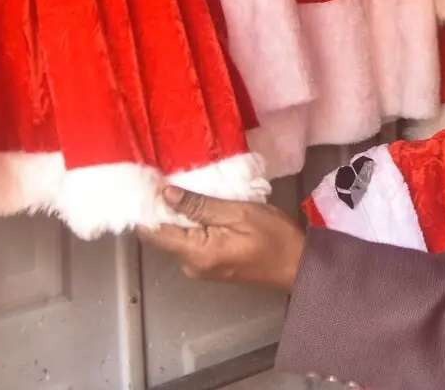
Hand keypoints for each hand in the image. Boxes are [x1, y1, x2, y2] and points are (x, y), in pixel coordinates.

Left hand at [137, 186, 306, 291]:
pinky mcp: (209, 266)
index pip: (154, 233)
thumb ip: (199, 205)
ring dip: (178, 215)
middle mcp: (190, 266)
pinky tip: (199, 206)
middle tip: (166, 177)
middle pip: (162, 235)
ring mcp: (199, 268)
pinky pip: (189, 242)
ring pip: (176, 237)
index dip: (147, 207)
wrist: (297, 266)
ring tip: (184, 186)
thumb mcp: (237, 213)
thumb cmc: (273, 237)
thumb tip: (165, 194)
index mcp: (196, 254)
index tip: (147, 182)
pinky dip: (190, 224)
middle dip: (162, 208)